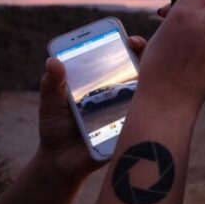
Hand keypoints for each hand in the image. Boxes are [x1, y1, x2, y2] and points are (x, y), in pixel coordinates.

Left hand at [38, 36, 146, 179]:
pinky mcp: (132, 128)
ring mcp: (129, 109)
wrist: (62, 163)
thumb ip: (52, 85)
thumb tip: (52, 61)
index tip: (127, 39)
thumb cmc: (56, 129)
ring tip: (148, 74)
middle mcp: (119, 92)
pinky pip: (145, 118)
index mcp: (100, 81)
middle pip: (139, 69)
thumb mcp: (51, 105)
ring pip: (147, 91)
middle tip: (139, 52)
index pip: (118, 56)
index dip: (127, 44)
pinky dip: (151, 110)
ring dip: (153, 81)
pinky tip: (153, 103)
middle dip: (145, 56)